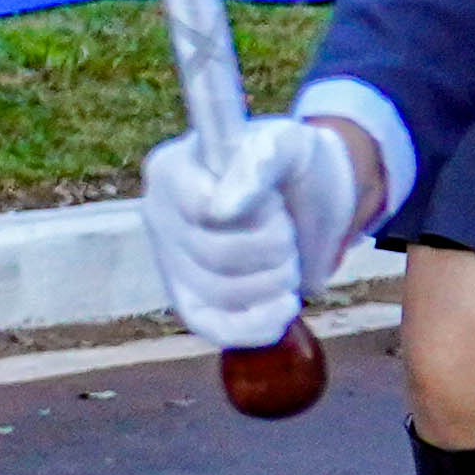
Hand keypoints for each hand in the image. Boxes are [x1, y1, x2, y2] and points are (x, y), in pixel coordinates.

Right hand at [142, 112, 382, 349]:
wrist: (315, 199)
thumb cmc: (294, 164)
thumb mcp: (287, 144)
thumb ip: (257, 164)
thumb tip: (220, 211)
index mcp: (170, 170)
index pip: (202, 210)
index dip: (255, 214)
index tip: (275, 200)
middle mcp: (159, 217)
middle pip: (215, 256)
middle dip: (273, 248)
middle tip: (288, 231)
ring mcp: (173, 264)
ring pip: (221, 293)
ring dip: (275, 280)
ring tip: (288, 258)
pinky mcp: (193, 304)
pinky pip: (216, 330)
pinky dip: (258, 325)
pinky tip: (285, 307)